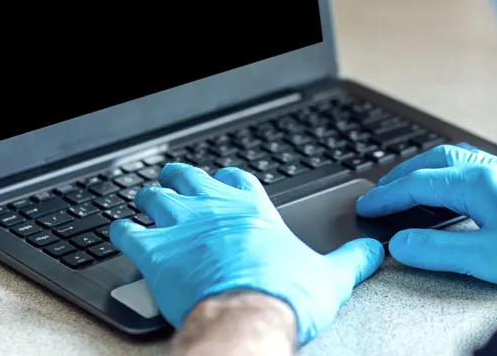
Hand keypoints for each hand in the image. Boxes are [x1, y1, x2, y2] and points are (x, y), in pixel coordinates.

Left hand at [110, 164, 384, 344]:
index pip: (236, 178)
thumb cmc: (285, 296)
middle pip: (189, 177)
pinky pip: (126, 230)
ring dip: (150, 199)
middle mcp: (215, 209)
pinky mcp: (155, 251)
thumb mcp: (331, 277)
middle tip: (177, 185)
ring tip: (148, 205)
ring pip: (154, 196)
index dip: (227, 180)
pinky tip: (124, 235)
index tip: (225, 184)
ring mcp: (182, 226)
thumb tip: (374, 250)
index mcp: (254, 210)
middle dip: (181, 180)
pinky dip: (122, 231)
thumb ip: (353, 259)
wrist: (248, 318)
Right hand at [355, 145, 496, 289]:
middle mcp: (495, 170)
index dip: (388, 197)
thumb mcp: (487, 258)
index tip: (368, 206)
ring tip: (416, 189)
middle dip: (404, 175)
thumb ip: (438, 250)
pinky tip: (463, 193)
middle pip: (436, 160)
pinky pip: (481, 167)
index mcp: (478, 182)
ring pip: (460, 160)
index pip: (419, 184)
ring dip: (431, 171)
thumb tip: (401, 243)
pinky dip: (456, 175)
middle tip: (384, 192)